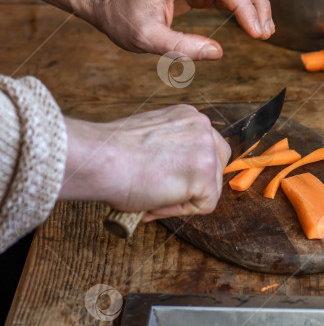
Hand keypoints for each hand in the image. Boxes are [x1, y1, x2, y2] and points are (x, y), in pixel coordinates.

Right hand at [60, 105, 230, 218]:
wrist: (103, 159)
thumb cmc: (113, 153)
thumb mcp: (149, 137)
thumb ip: (169, 148)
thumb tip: (173, 173)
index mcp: (187, 115)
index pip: (204, 148)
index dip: (186, 171)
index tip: (162, 179)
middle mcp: (202, 126)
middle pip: (217, 164)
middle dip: (195, 184)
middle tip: (163, 192)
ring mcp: (206, 149)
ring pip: (210, 186)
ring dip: (183, 198)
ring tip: (152, 195)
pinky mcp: (205, 175)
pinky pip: (204, 204)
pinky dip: (180, 210)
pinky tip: (156, 199)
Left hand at [83, 0, 273, 59]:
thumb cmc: (120, 14)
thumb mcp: (144, 38)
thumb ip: (180, 48)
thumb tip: (216, 53)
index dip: (246, 8)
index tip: (257, 34)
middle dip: (258, 2)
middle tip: (265, 33)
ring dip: (254, 1)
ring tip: (264, 30)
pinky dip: (242, 4)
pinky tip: (249, 23)